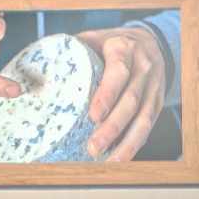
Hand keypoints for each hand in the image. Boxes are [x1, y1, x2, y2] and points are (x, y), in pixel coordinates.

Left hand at [76, 24, 168, 160]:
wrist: (151, 42)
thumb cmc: (113, 43)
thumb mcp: (94, 38)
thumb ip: (74, 52)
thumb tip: (40, 69)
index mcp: (124, 49)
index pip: (119, 73)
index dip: (107, 95)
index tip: (93, 115)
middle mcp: (143, 69)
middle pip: (131, 102)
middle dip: (113, 127)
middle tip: (94, 146)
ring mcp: (154, 88)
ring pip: (144, 119)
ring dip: (127, 143)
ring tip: (110, 160)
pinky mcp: (158, 103)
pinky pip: (148, 126)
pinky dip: (135, 144)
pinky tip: (121, 157)